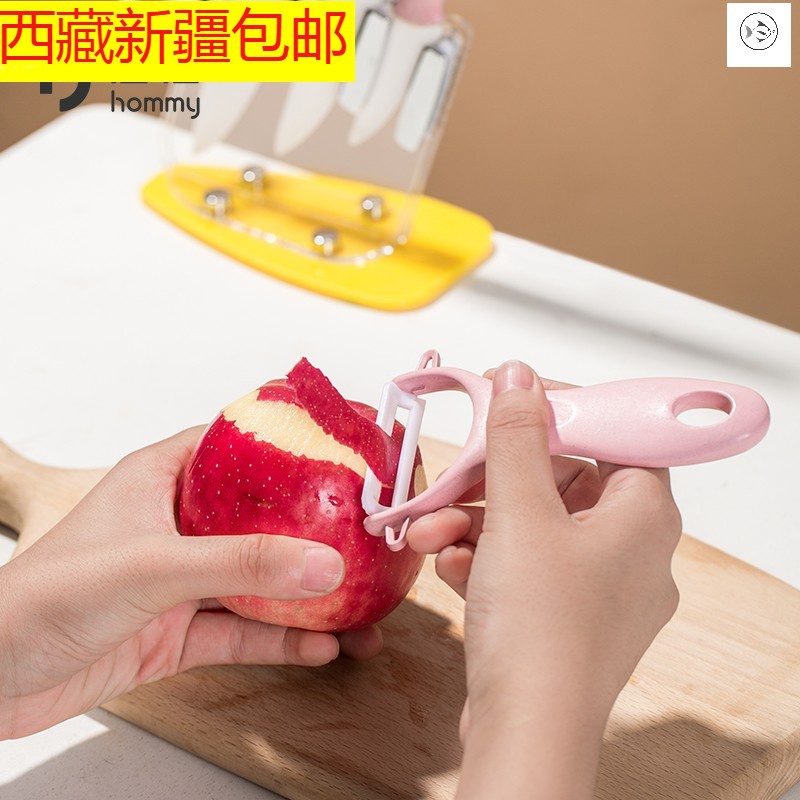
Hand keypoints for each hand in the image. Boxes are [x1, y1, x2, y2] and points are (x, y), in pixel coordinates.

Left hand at [0, 429, 380, 739]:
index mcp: (165, 480)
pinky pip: (243, 632)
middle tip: (366, 538)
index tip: (344, 450)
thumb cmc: (43, 597)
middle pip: (263, 520)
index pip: (239, 445)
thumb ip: (240, 563)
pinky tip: (322, 648)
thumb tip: (323, 562)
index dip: (291, 443)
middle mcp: (178, 526)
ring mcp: (181, 581)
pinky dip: (283, 640)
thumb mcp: (152, 565)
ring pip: (260, 582)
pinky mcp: (178, 632)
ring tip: (364, 608)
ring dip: (310, 597)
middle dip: (316, 532)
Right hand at [407, 361, 681, 798]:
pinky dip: (484, 558)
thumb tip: (519, 376)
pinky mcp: (565, 617)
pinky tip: (447, 567)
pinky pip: (525, 566)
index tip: (510, 401)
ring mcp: (599, 588)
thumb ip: (518, 437)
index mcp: (644, 514)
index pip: (613, 433)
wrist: (524, 732)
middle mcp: (632, 549)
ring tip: (427, 533)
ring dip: (475, 521)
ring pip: (535, 526)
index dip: (561, 412)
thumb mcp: (520, 512)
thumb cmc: (539, 624)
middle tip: (452, 473)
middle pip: (563, 481)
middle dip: (493, 478)